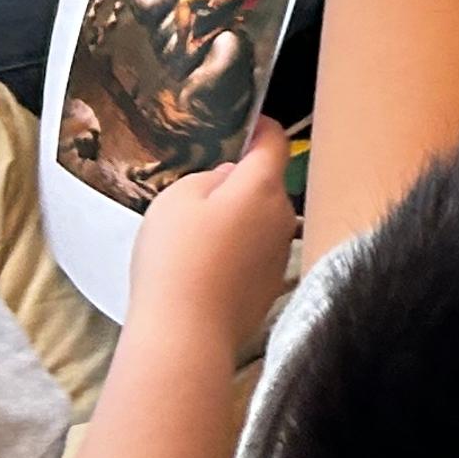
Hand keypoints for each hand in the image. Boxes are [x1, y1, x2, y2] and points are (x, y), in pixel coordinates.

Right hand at [126, 123, 297, 354]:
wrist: (185, 334)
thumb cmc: (177, 260)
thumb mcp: (175, 200)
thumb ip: (206, 178)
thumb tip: (226, 178)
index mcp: (262, 186)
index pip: (273, 141)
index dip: (260, 127)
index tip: (247, 123)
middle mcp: (282, 215)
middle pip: (266, 183)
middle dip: (239, 182)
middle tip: (200, 192)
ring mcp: (279, 252)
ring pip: (259, 220)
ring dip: (236, 219)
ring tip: (194, 237)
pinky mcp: (270, 285)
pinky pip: (254, 253)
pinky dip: (235, 252)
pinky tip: (204, 268)